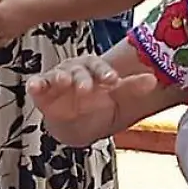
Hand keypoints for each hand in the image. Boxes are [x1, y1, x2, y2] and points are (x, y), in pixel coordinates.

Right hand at [25, 54, 157, 131]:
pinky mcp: (41, 90)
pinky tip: (34, 86)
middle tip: (87, 89)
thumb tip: (153, 80)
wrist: (78, 123)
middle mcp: (74, 69)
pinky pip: (37, 84)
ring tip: (62, 82)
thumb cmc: (98, 102)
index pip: (99, 66)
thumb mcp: (116, 95)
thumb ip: (132, 87)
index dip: (105, 72)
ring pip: (57, 75)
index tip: (113, 81)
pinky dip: (35, 84)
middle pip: (78, 71)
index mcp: (93, 67)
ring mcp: (56, 79)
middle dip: (82, 79)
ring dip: (59, 78)